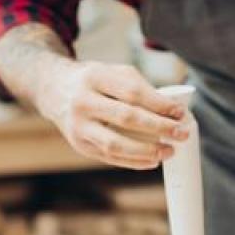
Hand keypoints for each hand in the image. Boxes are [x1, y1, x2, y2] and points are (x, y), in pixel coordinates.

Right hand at [39, 61, 187, 169]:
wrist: (54, 90)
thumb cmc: (92, 81)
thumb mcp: (112, 72)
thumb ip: (140, 88)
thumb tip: (172, 111)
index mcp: (94, 77)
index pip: (132, 92)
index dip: (159, 104)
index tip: (180, 112)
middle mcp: (82, 102)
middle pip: (126, 117)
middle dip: (158, 128)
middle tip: (181, 133)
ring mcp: (78, 126)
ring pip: (115, 144)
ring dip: (147, 151)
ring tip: (169, 151)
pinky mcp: (79, 145)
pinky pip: (110, 158)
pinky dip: (134, 162)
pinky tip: (152, 160)